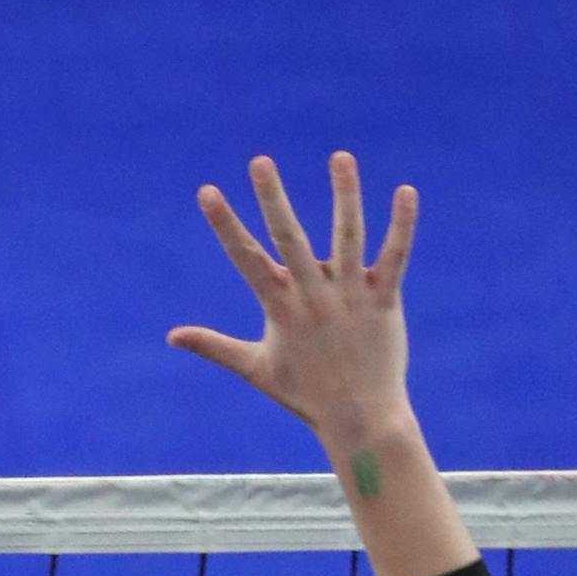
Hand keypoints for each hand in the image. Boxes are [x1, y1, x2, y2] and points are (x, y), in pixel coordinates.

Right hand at [167, 151, 416, 446]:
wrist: (361, 418)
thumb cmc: (305, 394)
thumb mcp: (254, 368)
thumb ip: (213, 346)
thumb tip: (172, 336)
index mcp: (279, 307)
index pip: (245, 258)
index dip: (225, 224)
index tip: (207, 192)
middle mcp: (313, 296)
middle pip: (290, 238)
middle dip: (273, 197)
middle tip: (259, 161)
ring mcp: (351, 296)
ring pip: (348, 236)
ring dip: (344, 194)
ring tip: (340, 156)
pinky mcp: (385, 300)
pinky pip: (394, 256)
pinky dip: (401, 224)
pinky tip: (404, 191)